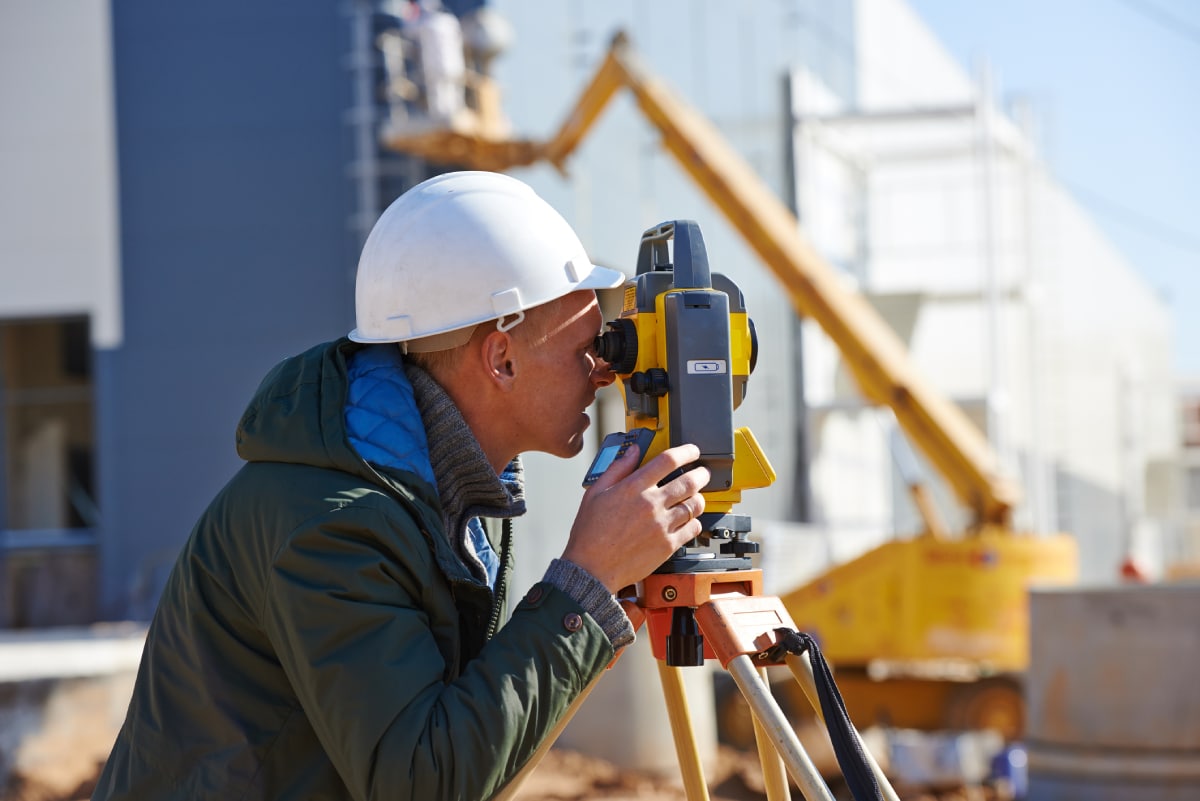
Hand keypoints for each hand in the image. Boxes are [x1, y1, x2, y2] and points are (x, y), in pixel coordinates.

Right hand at [561, 443, 710, 592]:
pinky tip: (689, 520)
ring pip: (694, 505)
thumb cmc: (590, 533)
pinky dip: (695, 521)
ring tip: (696, 497)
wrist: (592, 568)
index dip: (686, 452)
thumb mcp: (595, 493)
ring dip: (699, 498)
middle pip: (689, 481)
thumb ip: (617, 469)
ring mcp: (661, 526)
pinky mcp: (667, 546)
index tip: (692, 451)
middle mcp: (651, 504)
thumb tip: (633, 451)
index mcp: (633, 488)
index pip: (668, 460)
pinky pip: (692, 528)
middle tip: (703, 472)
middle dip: (701, 473)